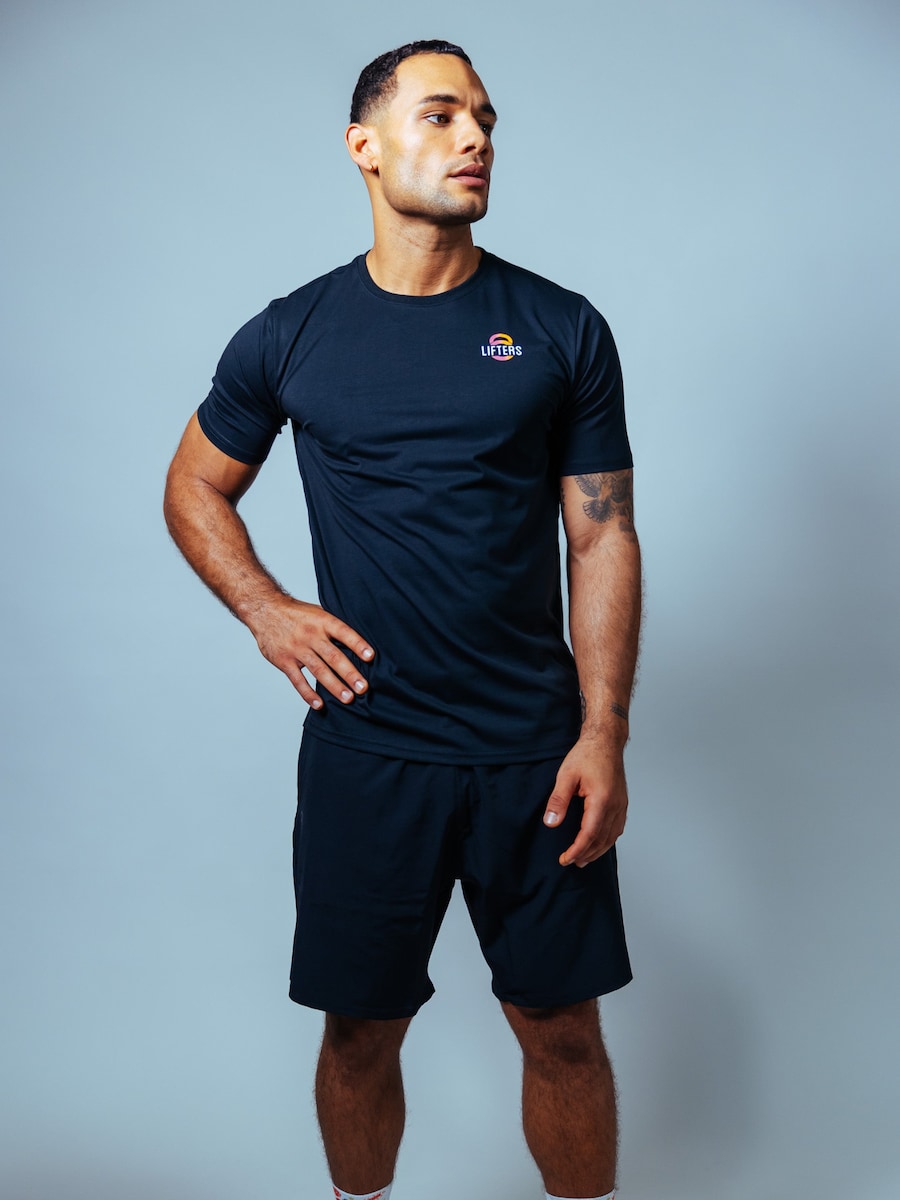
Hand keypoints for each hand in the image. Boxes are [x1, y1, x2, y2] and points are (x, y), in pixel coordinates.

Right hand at [248, 596, 373, 708]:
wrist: (265, 610)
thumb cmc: (296, 613)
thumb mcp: (317, 612)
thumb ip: (334, 627)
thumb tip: (358, 644)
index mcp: (322, 621)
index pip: (343, 632)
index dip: (357, 644)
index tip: (370, 657)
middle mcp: (310, 635)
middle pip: (333, 656)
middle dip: (349, 673)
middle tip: (363, 688)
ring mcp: (297, 649)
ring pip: (318, 670)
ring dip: (334, 686)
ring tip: (348, 698)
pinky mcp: (284, 661)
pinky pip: (298, 680)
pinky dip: (308, 693)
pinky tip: (319, 704)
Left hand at [543, 735, 627, 866]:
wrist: (606, 740)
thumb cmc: (586, 755)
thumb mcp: (566, 775)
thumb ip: (559, 800)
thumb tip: (551, 824)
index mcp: (601, 800)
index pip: (589, 834)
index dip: (577, 850)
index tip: (565, 859)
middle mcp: (615, 805)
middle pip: (602, 839)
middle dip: (586, 854)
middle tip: (571, 862)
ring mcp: (621, 804)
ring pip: (612, 836)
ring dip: (598, 850)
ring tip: (584, 859)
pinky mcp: (622, 802)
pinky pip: (618, 828)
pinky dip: (608, 839)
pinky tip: (600, 842)